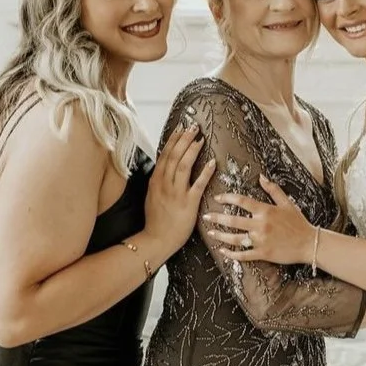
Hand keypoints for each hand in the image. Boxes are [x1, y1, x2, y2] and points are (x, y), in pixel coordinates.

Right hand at [143, 124, 215, 258]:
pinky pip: (197, 185)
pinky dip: (205, 173)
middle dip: (184, 139)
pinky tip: (212, 163)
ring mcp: (176, 193)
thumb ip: (159, 181)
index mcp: (156, 181)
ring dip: (192, 150)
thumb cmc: (157, 220)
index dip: (173, 140)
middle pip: (174, 156)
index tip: (181, 128)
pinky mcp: (187, 204)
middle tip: (193, 126)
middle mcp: (164, 184)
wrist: (156, 239)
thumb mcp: (153, 196)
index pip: (165, 155)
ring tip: (200, 139)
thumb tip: (165, 168)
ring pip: (183, 166)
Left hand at [204, 174, 315, 264]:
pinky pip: (243, 255)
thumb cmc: (298, 222)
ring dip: (220, 235)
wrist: (309, 243)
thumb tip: (261, 177)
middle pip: (233, 220)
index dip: (227, 198)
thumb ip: (273, 190)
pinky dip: (231, 254)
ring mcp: (261, 241)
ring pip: (235, 238)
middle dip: (217, 218)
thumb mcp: (287, 203)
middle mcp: (261, 225)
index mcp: (266, 211)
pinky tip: (222, 251)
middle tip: (205, 216)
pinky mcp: (263, 254)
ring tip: (210, 232)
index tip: (217, 198)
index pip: (242, 201)